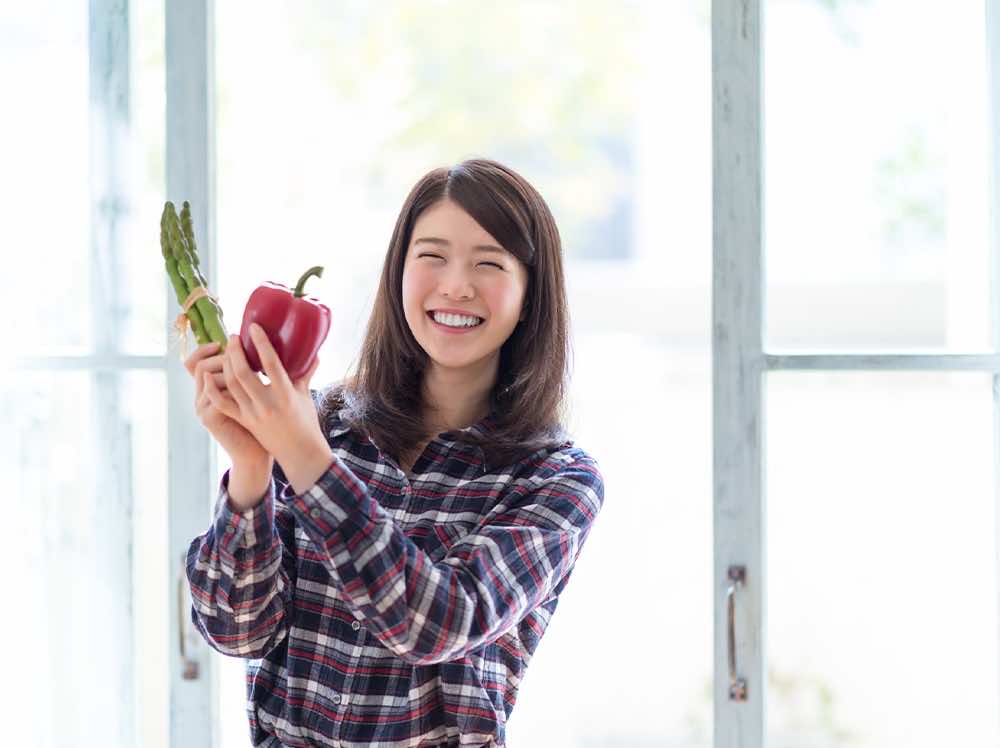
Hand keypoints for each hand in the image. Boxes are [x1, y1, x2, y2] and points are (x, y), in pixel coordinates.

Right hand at [184, 341, 271, 466]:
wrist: (256, 452)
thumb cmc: (259, 422)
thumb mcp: (251, 393)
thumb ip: (249, 373)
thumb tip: (264, 347)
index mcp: (209, 388)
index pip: (194, 362)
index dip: (204, 349)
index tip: (224, 341)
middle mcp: (201, 397)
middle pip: (200, 365)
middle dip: (223, 355)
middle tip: (243, 352)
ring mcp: (203, 408)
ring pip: (208, 376)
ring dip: (228, 367)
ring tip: (250, 366)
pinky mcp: (210, 418)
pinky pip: (215, 394)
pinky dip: (230, 385)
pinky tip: (250, 381)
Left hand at [216, 323, 323, 468]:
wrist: (300, 453)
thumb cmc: (306, 423)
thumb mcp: (306, 396)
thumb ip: (305, 374)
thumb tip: (313, 354)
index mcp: (286, 394)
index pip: (270, 363)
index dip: (261, 342)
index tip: (254, 328)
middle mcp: (267, 403)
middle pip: (243, 372)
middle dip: (235, 351)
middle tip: (233, 337)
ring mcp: (253, 413)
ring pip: (231, 384)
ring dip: (225, 365)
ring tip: (226, 352)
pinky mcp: (244, 421)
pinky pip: (223, 403)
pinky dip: (213, 389)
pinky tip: (208, 376)